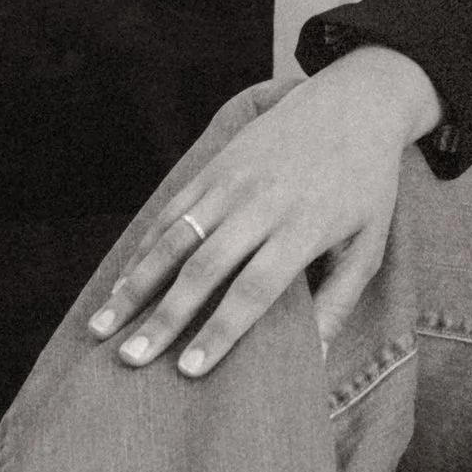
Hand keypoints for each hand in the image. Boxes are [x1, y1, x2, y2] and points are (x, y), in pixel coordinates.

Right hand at [87, 47, 442, 379]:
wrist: (354, 102)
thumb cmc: (366, 184)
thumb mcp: (369, 244)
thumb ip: (340, 301)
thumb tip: (317, 360)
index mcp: (302, 228)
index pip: (254, 288)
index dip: (220, 330)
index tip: (188, 369)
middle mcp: (261, 204)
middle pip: (203, 269)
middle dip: (162, 317)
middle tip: (130, 359)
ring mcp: (231, 182)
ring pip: (174, 239)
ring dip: (135, 285)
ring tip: (102, 327)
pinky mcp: (214, 166)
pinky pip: (170, 212)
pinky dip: (142, 249)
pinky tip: (121, 282)